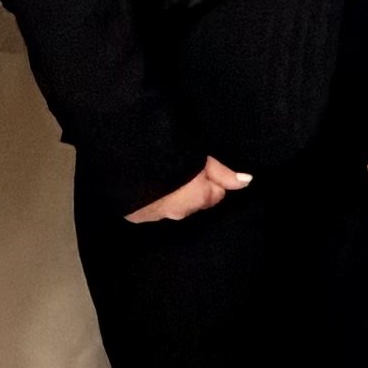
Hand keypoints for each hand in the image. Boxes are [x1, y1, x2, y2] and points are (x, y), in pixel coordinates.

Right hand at [125, 157, 250, 224]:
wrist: (121, 153)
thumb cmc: (166, 150)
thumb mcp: (199, 157)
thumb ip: (222, 173)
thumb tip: (246, 182)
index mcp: (196, 198)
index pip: (215, 193)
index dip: (210, 177)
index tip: (201, 165)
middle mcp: (177, 212)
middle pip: (193, 202)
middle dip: (190, 188)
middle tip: (180, 166)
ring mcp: (154, 217)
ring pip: (171, 207)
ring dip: (170, 194)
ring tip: (162, 172)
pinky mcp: (134, 216)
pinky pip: (151, 209)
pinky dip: (152, 199)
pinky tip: (146, 182)